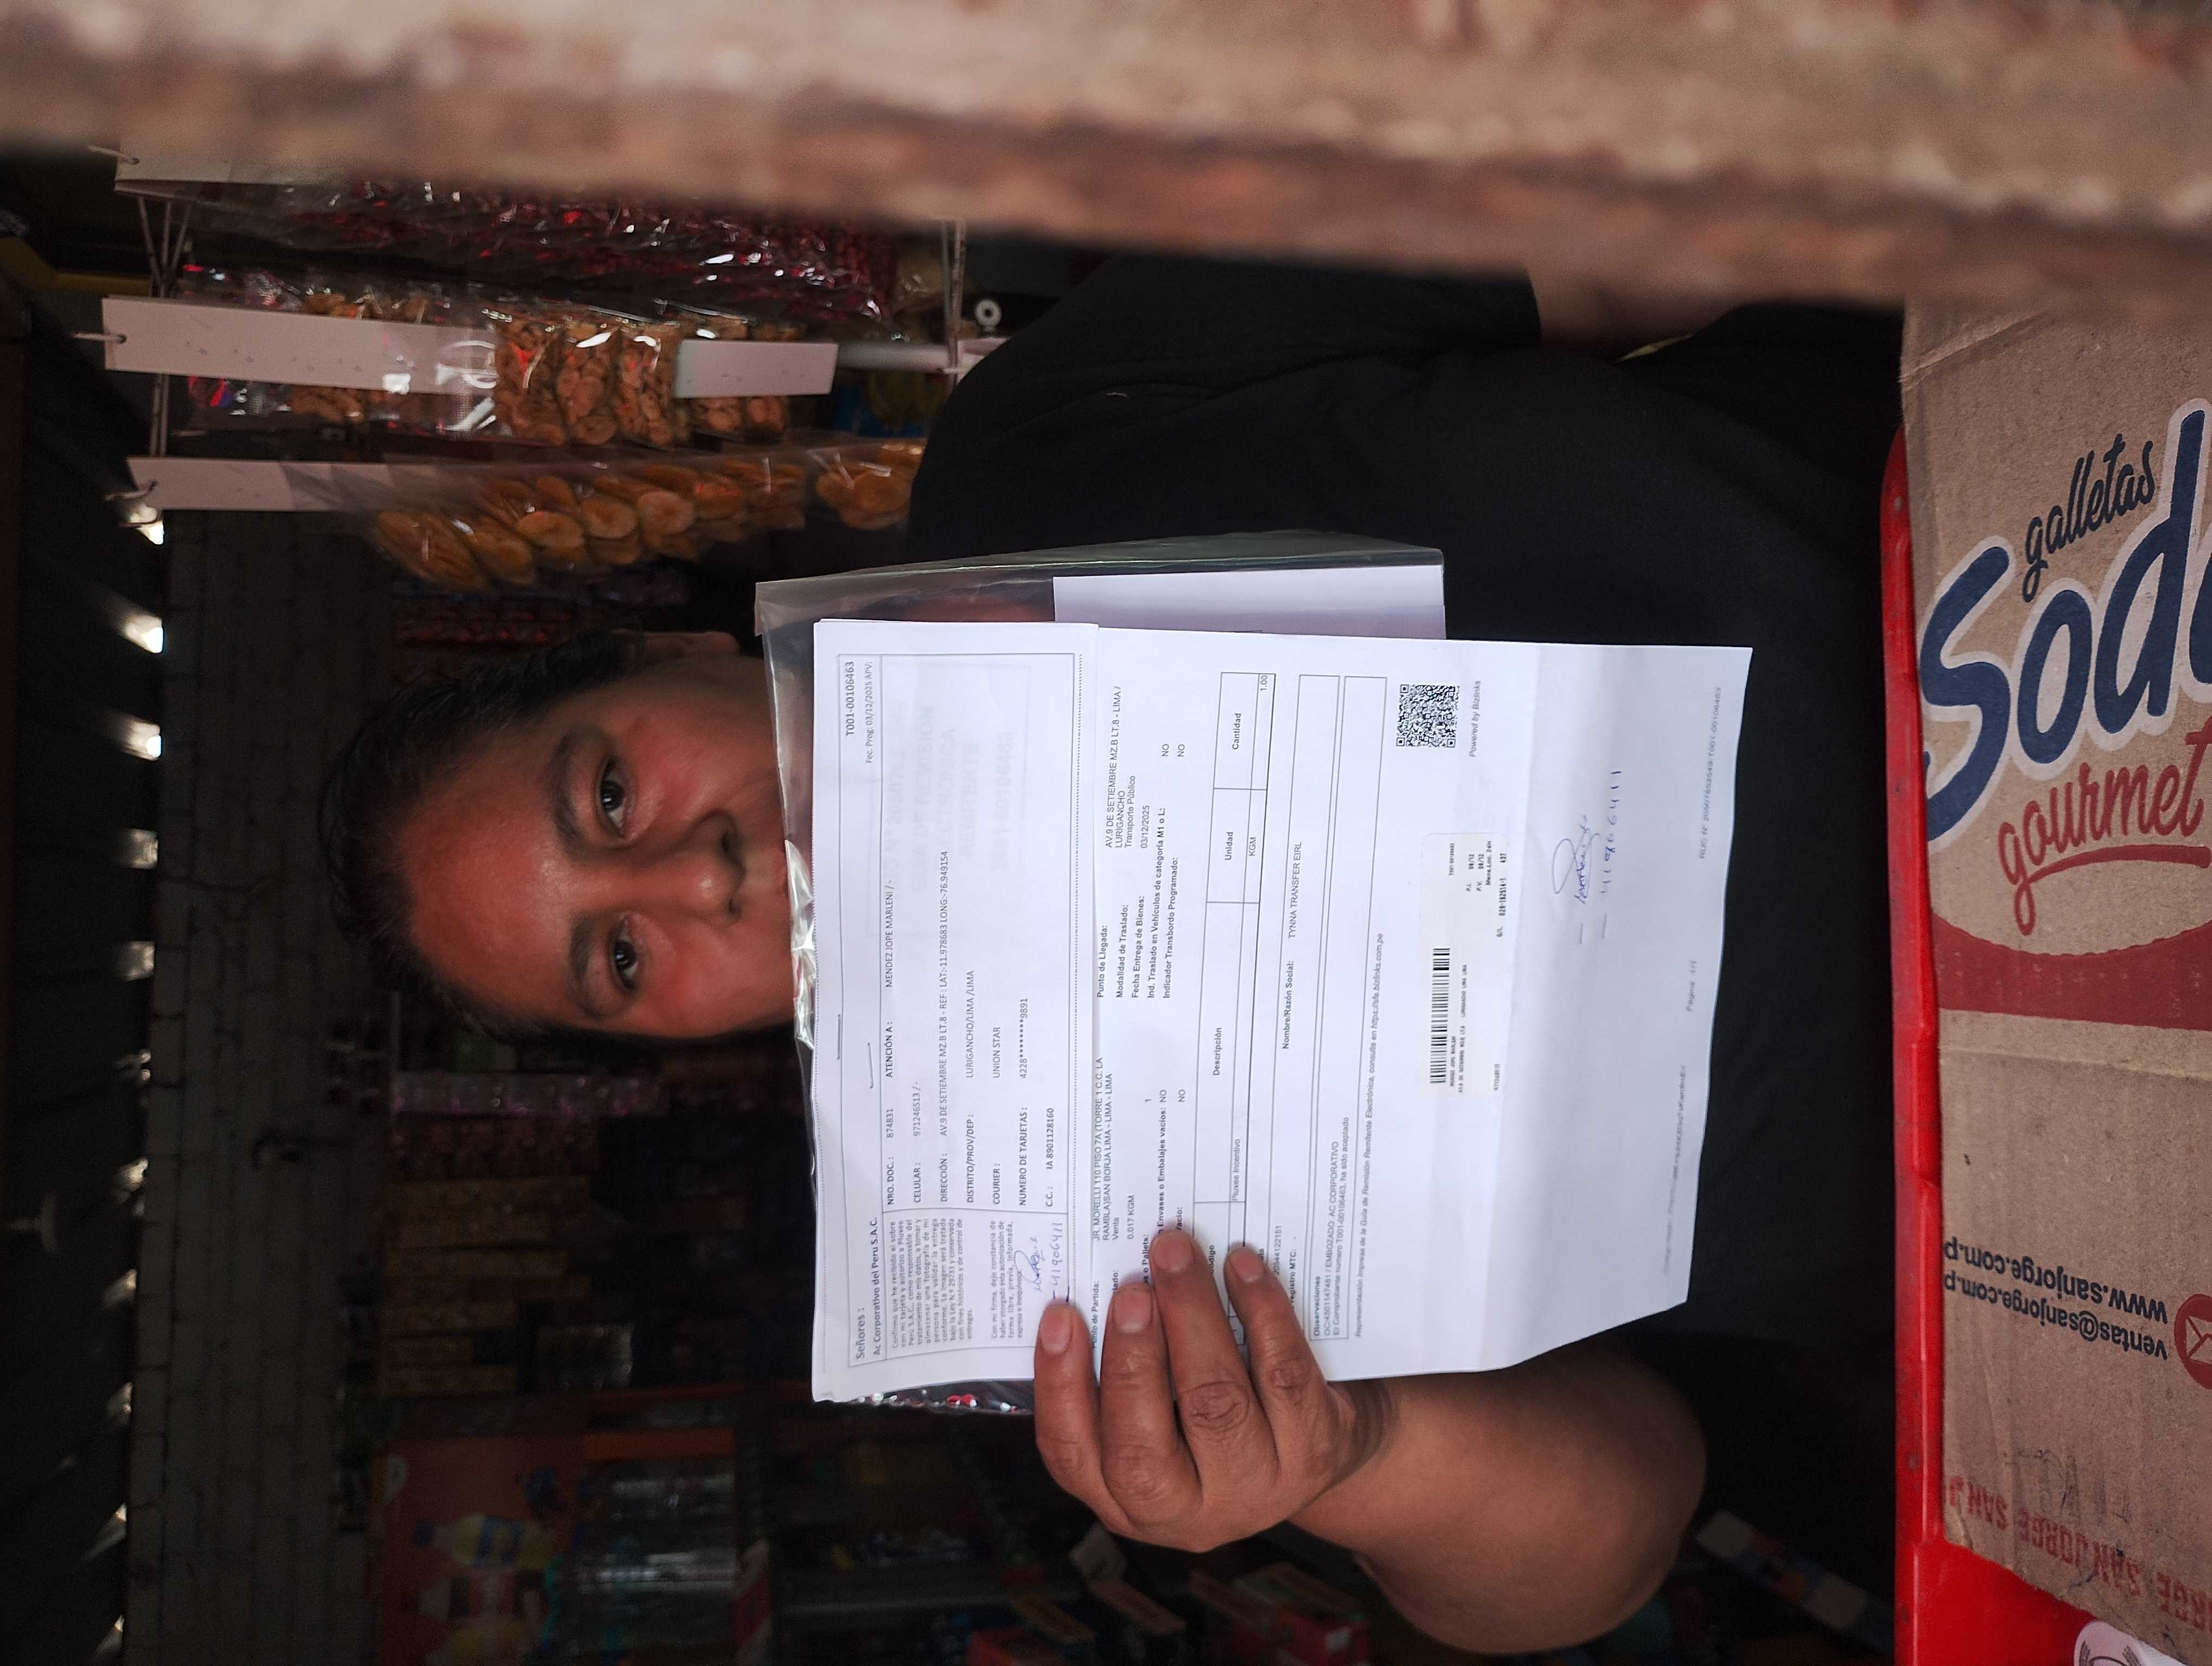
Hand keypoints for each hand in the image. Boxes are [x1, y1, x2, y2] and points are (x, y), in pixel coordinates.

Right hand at [1032, 1226, 1375, 1551]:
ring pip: (1216, 1403)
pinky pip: (1282, 1373)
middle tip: (1131, 1290)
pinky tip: (1241, 1267)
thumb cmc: (1212, 1413)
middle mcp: (1187, 1511)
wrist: (1323, 1447)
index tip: (1060, 1316)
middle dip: (1132, 1359)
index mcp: (1126, 1498)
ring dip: (1193, 1319)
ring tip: (1177, 1258)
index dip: (1061, 1386)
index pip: (1072, 1454)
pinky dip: (1260, 1312)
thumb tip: (1094, 1283)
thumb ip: (1120, 1373)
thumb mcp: (1158, 1418)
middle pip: (1144, 1446)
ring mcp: (1255, 1486)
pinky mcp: (1313, 1450)